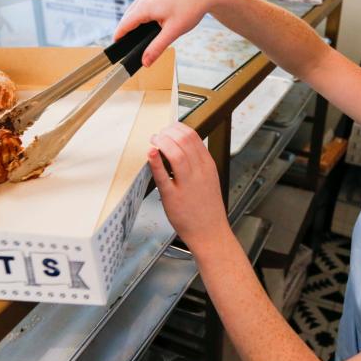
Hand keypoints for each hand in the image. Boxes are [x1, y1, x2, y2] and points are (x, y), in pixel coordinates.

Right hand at [115, 0, 226, 66]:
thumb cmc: (190, 7)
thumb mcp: (174, 31)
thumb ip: (157, 47)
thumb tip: (145, 62)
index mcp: (145, 6)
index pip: (124, 24)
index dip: (119, 37)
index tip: (116, 49)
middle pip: (127, 18)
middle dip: (125, 32)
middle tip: (128, 48)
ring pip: (133, 11)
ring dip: (132, 24)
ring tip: (136, 38)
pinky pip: (140, 6)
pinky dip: (140, 16)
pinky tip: (146, 25)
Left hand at [147, 123, 230, 249]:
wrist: (210, 232)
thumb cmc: (207, 208)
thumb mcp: (209, 178)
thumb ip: (197, 162)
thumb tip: (182, 146)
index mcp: (208, 165)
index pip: (193, 136)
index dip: (177, 128)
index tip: (168, 129)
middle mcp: (199, 172)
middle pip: (184, 140)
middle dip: (167, 132)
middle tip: (158, 135)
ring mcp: (187, 184)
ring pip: (175, 153)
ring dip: (161, 142)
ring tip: (154, 141)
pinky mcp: (173, 197)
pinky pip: (163, 176)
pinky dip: (155, 161)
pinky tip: (150, 153)